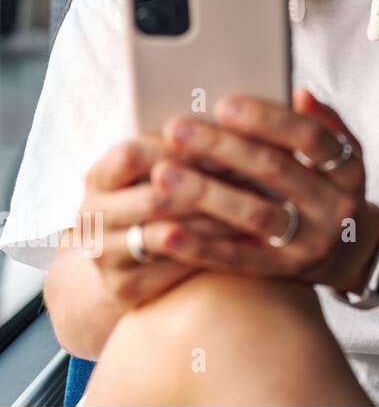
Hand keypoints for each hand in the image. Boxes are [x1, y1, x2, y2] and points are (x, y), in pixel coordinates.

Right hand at [80, 138, 249, 308]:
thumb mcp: (158, 170)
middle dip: (209, 188)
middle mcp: (91, 215)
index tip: (229, 141)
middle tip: (256, 179)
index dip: (181, 149)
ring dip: (218, 221)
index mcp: (100, 176)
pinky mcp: (122, 287)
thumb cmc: (160, 198)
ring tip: (259, 209)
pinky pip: (174, 269)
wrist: (128, 261)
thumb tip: (242, 119)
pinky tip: (247, 241)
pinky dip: (213, 253)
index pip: (131, 155)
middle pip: (154, 198)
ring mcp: (102, 254)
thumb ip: (185, 150)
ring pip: (168, 235)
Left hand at [139, 88, 378, 291]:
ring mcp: (313, 241)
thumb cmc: (325, 185)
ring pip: (256, 215)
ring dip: (206, 194)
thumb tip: (298, 92)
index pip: (311, 137)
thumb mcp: (335, 156)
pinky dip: (201, 246)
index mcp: (349, 168)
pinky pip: (239, 258)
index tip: (223, 104)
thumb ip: (317, 124)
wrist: (347, 249)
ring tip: (163, 174)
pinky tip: (167, 233)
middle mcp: (338, 206)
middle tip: (176, 129)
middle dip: (223, 147)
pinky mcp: (285, 271)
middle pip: (277, 170)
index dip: (268, 120)